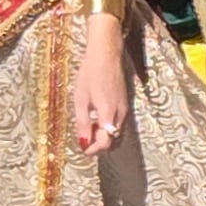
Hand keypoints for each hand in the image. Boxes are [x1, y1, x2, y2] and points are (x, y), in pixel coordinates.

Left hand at [73, 27, 127, 155]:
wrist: (106, 56)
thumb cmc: (90, 74)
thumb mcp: (81, 100)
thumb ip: (83, 123)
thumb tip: (83, 142)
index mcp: (108, 114)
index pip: (105, 142)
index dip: (93, 150)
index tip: (83, 150)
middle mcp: (120, 115)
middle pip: (114, 141)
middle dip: (100, 146)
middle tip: (85, 142)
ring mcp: (125, 110)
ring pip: (117, 134)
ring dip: (104, 138)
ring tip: (89, 130)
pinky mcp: (125, 105)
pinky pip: (119, 124)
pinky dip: (109, 129)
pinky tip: (97, 120)